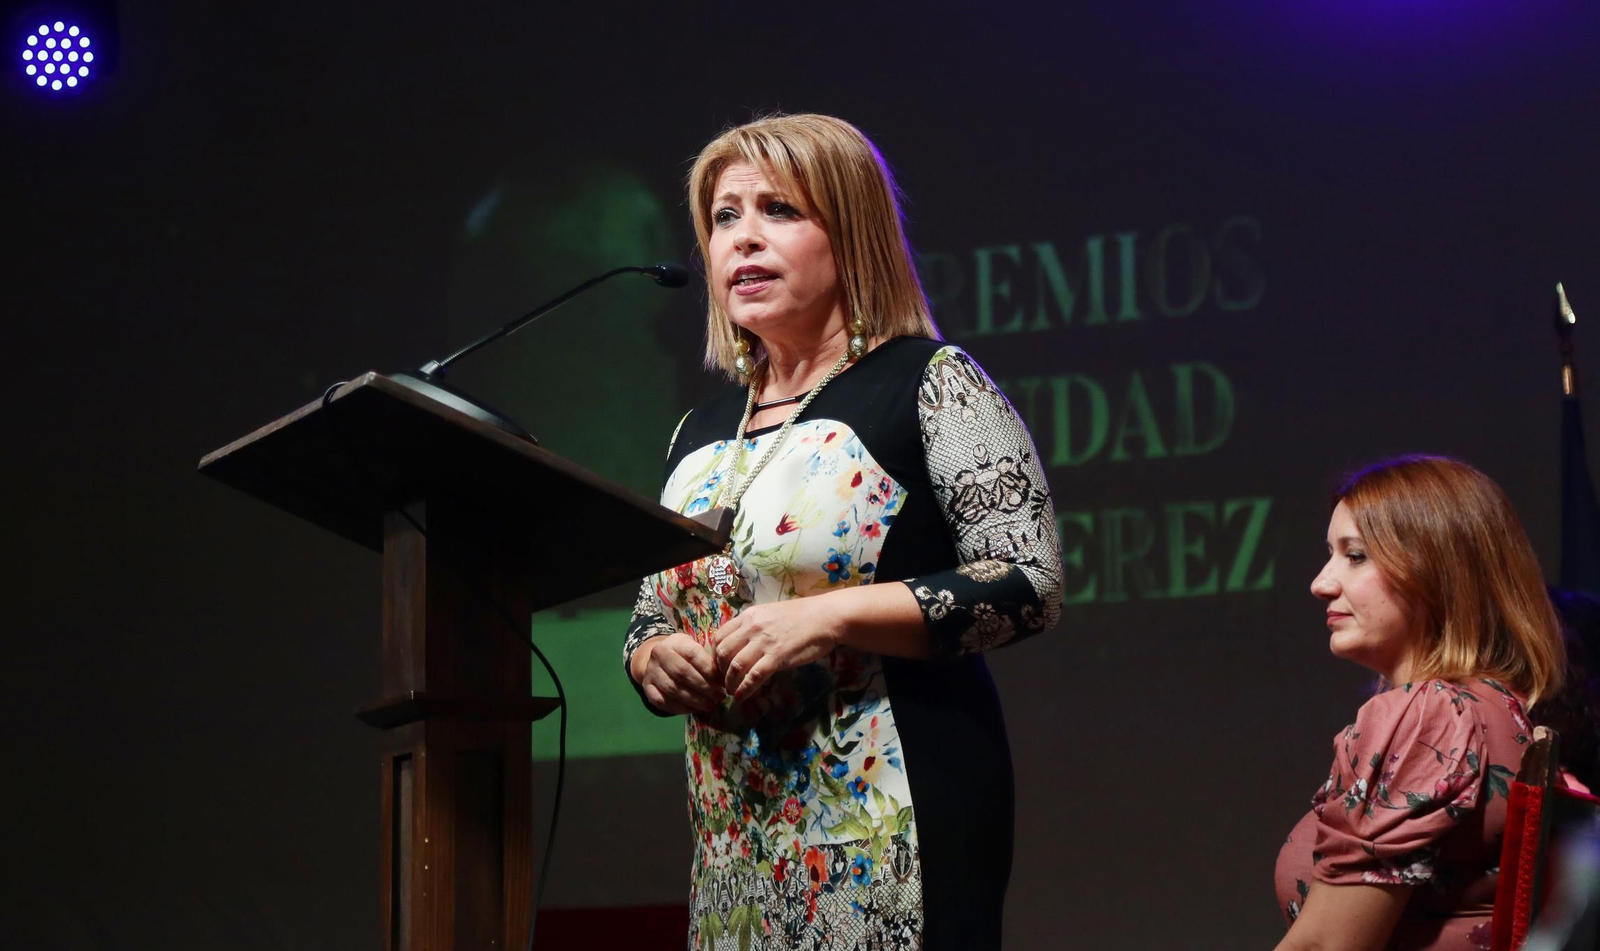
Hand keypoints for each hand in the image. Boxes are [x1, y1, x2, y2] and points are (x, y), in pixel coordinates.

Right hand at [632, 632, 723, 714]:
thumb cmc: (685, 654)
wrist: (658, 659)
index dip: (709, 670)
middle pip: (682, 672)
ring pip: (673, 689)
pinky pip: (663, 702)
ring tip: (711, 705)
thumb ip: (708, 659)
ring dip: (694, 700)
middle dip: (704, 687)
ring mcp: (651, 672)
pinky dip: (680, 708)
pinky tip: (694, 710)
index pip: (692, 655)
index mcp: (675, 642)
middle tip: (719, 696)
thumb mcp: (695, 648)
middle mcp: (659, 655)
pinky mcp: (647, 688)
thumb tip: (725, 677)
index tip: (723, 682)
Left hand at [714, 597, 846, 700]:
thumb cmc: (802, 615)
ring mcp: (764, 642)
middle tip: (724, 681)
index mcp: (749, 615)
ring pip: (735, 666)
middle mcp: (752, 627)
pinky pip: (754, 676)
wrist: (826, 617)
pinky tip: (742, 696)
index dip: (714, 655)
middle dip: (719, 671)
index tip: (719, 666)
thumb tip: (741, 642)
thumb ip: (754, 626)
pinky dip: (744, 689)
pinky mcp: (778, 657)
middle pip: (723, 652)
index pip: (719, 636)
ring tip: (732, 692)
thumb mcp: (770, 613)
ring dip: (730, 683)